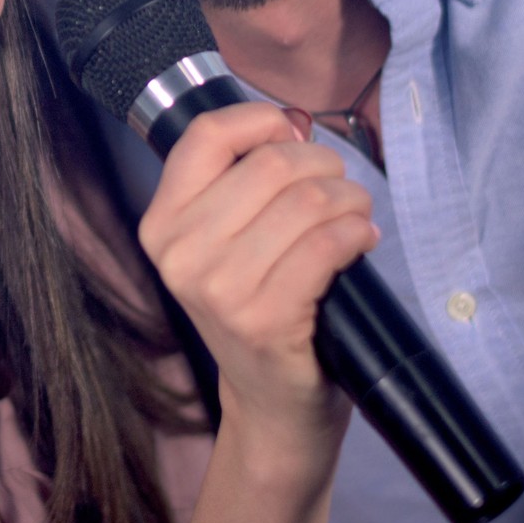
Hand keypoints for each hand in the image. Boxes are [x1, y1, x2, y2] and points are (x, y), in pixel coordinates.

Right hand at [139, 102, 376, 466]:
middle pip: (270, 164)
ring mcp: (220, 290)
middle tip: (341, 188)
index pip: (205, 135)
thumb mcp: (224, 241)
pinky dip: (356, 233)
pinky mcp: (265, 320)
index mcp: (162, 223)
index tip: (290, 137)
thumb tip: (293, 125)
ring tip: (355, 216)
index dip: (260, 120)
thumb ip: (241, 179)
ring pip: (306, 202)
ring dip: (349, 200)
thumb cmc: (257, 306)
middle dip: (324, 165)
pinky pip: (326, 246)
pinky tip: (361, 240)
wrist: (270, 401)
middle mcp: (180, 254)